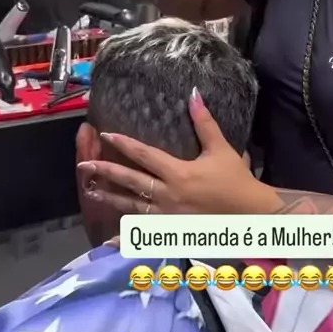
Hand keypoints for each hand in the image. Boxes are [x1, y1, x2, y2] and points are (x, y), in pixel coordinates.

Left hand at [78, 90, 280, 214]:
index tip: (105, 135)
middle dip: (106, 172)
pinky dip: (126, 234)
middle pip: (130, 182)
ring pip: (132, 206)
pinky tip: (109, 237)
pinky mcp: (171, 230)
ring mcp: (167, 216)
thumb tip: (193, 95)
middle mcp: (168, 195)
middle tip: (83, 166)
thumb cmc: (235, 181)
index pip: (145, 156)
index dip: (124, 144)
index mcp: (178, 173)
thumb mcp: (221, 149)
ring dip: (110, 198)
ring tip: (91, 191)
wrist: (249, 216)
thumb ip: (205, 123)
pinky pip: (144, 231)